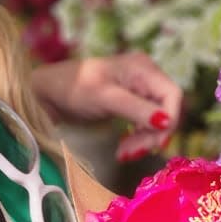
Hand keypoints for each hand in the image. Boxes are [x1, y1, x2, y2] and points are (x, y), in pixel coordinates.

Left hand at [32, 52, 182, 152]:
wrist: (47, 94)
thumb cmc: (73, 88)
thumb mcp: (106, 98)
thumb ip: (137, 109)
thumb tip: (167, 122)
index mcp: (142, 68)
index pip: (173, 94)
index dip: (170, 120)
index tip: (155, 143)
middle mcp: (145, 76)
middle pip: (167, 109)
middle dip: (154, 134)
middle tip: (133, 153)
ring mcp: (139, 89)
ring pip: (157, 120)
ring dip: (145, 140)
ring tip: (124, 154)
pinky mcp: (131, 103)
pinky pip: (145, 123)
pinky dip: (138, 138)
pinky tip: (124, 148)